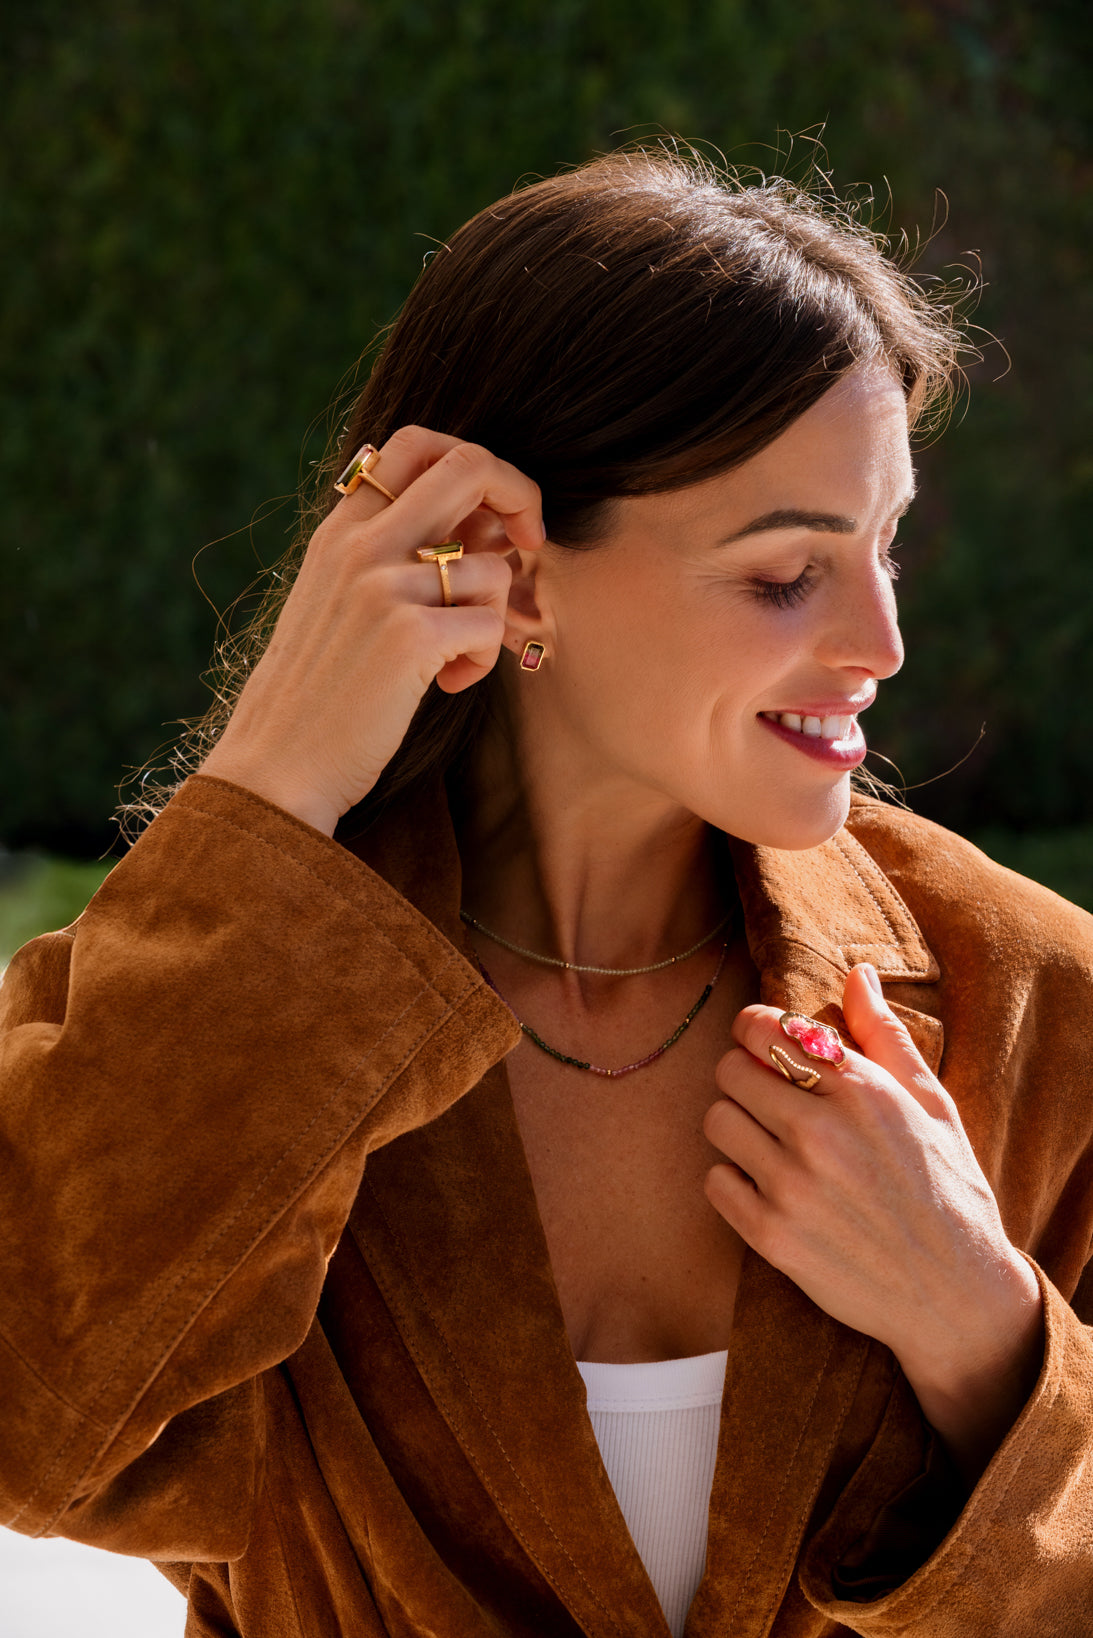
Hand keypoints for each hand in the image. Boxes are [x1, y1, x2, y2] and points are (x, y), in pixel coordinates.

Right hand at [201, 427, 544, 833]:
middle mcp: (360, 545)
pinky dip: (483, 660)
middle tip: (528, 546)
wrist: (278, 765)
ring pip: (492, 566)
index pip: (415, 443)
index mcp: (340, 531)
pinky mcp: (409, 636)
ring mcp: (382, 586)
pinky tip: (446, 686)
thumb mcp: (339, 603)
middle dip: (521, 496)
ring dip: (493, 616)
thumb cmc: (318, 694)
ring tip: (453, 660)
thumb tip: (484, 526)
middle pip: (470, 464)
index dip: (475, 464)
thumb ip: (393, 555)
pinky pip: (490, 625)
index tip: (494, 518)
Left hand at [703, 964, 1042, 1478]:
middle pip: (729, 1070)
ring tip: (771, 1139)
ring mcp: (792, 1186)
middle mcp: (822, 1132)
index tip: (767, 1044)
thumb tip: (857, 973)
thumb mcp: (932, 1103)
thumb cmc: (946, 1189)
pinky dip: (732, 1179)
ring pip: (716, 1120)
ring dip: (736, 1124)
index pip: (764, 1028)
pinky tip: (768, 1184)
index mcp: (862, 1090)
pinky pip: (714, 1181)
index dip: (755, 1029)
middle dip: (744, 1074)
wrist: (957, 1295)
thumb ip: (885, 1034)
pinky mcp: (772, 1236)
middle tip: (769, 1094)